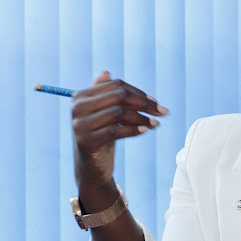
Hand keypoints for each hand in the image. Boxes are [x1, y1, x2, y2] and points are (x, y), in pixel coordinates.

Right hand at [72, 71, 168, 193]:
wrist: (92, 168)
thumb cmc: (102, 138)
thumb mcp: (104, 115)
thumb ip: (105, 94)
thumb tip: (106, 72)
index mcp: (81, 96)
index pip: (116, 85)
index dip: (139, 93)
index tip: (156, 103)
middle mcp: (77, 107)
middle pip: (119, 96)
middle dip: (144, 103)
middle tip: (163, 112)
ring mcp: (79, 125)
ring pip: (119, 113)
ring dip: (142, 117)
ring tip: (156, 124)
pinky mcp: (86, 141)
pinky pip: (116, 131)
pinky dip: (134, 129)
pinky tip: (146, 130)